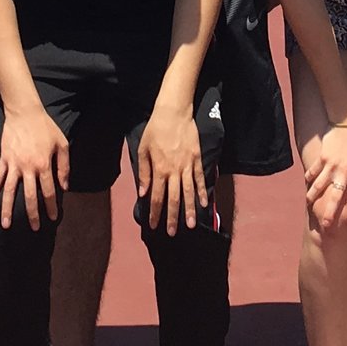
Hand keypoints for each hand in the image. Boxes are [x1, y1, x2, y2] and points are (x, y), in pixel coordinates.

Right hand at [0, 103, 70, 230]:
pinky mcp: (4, 160)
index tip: (53, 218)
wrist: (24, 112)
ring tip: (6, 225)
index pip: (49, 191)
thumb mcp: (62, 144)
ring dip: (8, 209)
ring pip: (10, 191)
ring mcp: (14, 165)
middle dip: (32, 214)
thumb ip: (64, 166)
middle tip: (34, 228)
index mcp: (44, 164)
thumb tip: (65, 186)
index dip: (51, 206)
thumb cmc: (46, 127)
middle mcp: (28, 168)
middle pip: (30, 196)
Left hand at [134, 102, 206, 235]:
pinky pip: (200, 179)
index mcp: (159, 169)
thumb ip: (144, 172)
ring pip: (188, 192)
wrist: (174, 113)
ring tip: (190, 225)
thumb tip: (143, 193)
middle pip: (173, 199)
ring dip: (189, 210)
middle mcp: (174, 171)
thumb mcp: (143, 149)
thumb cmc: (155, 130)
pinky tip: (204, 204)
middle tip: (172, 233)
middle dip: (172, 217)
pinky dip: (202, 192)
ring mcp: (187, 166)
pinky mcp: (197, 159)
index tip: (153, 225)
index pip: (156, 197)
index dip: (155, 212)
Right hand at [303, 121, 346, 232]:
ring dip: (314, 196)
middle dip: (331, 212)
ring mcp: (332, 165)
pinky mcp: (322, 157)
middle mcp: (344, 172)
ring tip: (309, 204)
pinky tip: (306, 183)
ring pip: (320, 184)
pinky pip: (314, 169)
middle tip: (326, 226)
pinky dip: (309, 177)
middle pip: (337, 197)